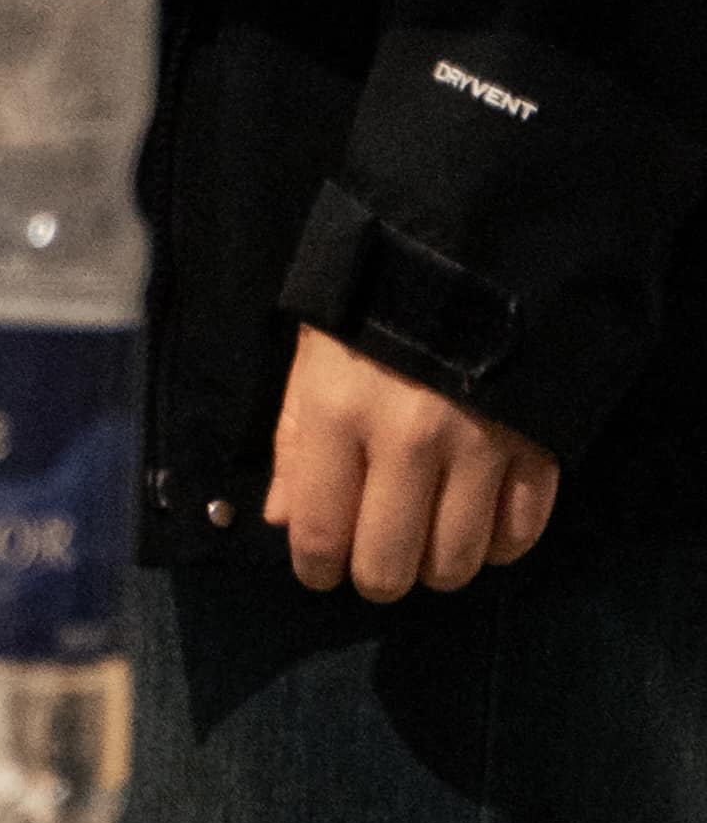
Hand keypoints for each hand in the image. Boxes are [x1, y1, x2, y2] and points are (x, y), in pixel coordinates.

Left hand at [264, 322, 559, 597]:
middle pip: (390, 564)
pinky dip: (497, 546)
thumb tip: (284, 521)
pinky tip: (479, 527)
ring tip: (426, 544)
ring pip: (457, 561)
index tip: (319, 572)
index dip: (316, 568)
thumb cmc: (374, 300)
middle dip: (375, 576)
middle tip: (374, 562)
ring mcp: (479, 446)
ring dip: (436, 567)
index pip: (320, 531)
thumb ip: (295, 439)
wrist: (471, 245)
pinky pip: (519, 534)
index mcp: (337, 411)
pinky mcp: (537, 445)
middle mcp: (407, 440)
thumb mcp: (314, 355)